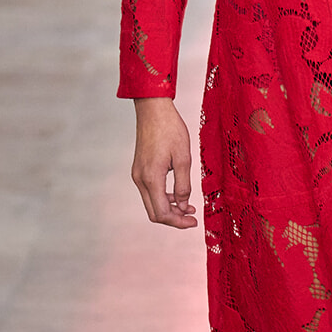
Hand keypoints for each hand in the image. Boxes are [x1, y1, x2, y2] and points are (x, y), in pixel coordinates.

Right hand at [132, 97, 197, 229]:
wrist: (153, 109)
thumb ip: (184, 185)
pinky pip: (150, 191)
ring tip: (189, 207)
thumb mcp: (184, 158)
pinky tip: (178, 195)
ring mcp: (138, 174)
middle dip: (174, 219)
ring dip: (169, 208)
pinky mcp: (139, 169)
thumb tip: (184, 206)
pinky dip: (164, 197)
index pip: (162, 213)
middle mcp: (140, 179)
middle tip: (192, 218)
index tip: (194, 222)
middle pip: (154, 213)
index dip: (179, 222)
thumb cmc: (170, 129)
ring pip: (152, 203)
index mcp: (151, 178)